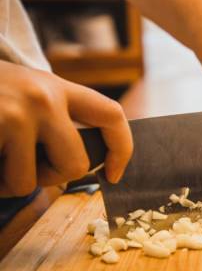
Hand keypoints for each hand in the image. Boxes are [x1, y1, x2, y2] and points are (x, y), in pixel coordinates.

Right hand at [0, 61, 132, 196]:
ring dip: (6, 183)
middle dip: (51, 178)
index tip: (115, 174)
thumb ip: (51, 121)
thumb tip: (83, 166)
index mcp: (55, 87)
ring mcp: (12, 113)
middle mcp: (41, 95)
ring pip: (28, 182)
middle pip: (76, 164)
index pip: (111, 115)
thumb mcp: (22, 95)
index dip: (122, 148)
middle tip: (23, 167)